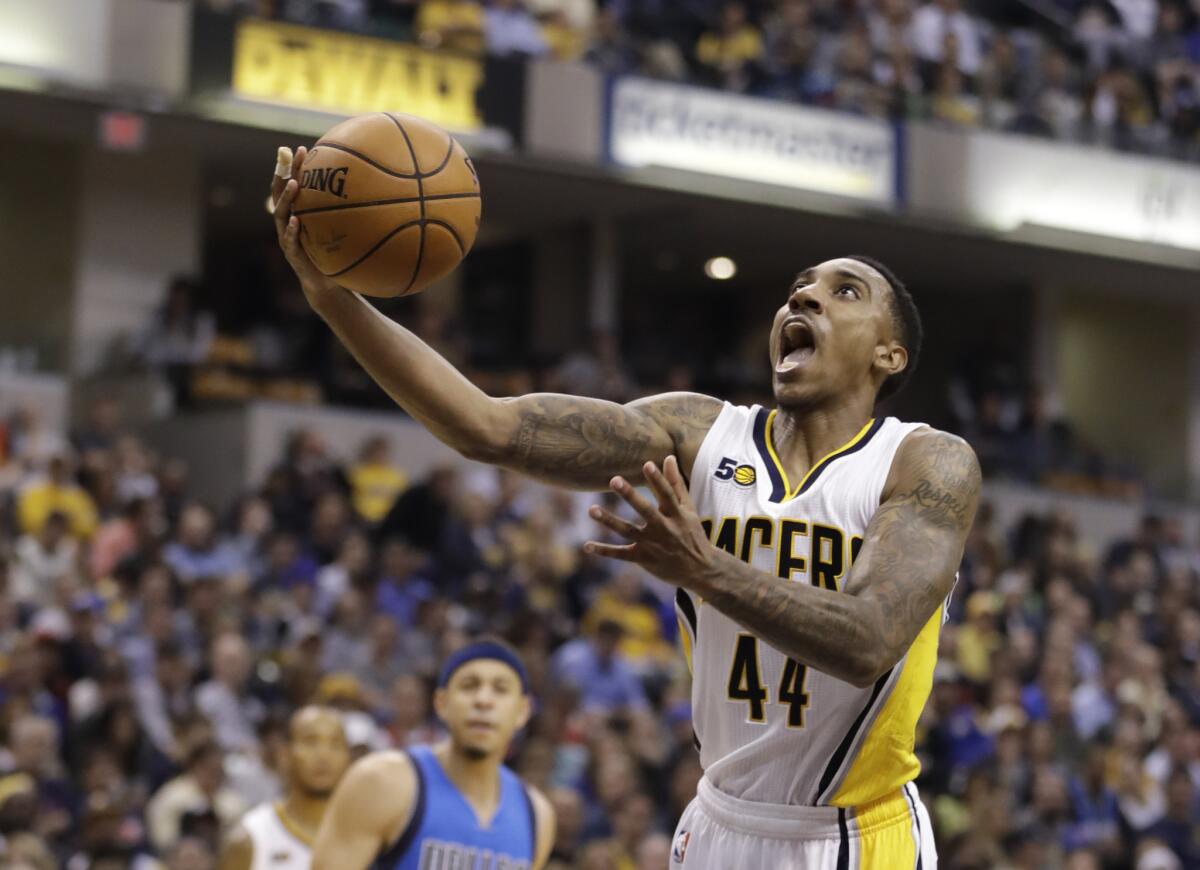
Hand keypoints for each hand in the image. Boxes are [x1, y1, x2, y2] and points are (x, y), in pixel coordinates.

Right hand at [270, 145, 345, 311]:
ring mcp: (288, 238)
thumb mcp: (343, 230)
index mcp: (298, 213)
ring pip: (281, 215)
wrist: (329, 285)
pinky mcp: (292, 255)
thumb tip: (376, 192)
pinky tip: (298, 221)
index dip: (292, 167)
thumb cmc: (335, 254)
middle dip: (283, 174)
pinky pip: (290, 241)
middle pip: (280, 194)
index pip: (291, 186)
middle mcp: (289, 222)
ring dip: (287, 198)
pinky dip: (293, 231)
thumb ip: (349, 213)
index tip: (299, 148)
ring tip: (294, 184)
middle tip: (288, 156)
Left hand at [584, 455, 714, 588]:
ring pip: (628, 531)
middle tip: (614, 480)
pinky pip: (621, 554)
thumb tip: (668, 457)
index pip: (667, 495)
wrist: (700, 570)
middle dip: (630, 496)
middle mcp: (664, 529)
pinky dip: (604, 551)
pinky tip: (587, 545)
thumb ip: (676, 484)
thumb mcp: (688, 509)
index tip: (647, 464)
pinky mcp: (643, 559)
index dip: (658, 480)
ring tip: (591, 509)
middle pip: (645, 511)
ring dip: (609, 521)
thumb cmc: (691, 533)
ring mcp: (653, 545)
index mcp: (677, 515)